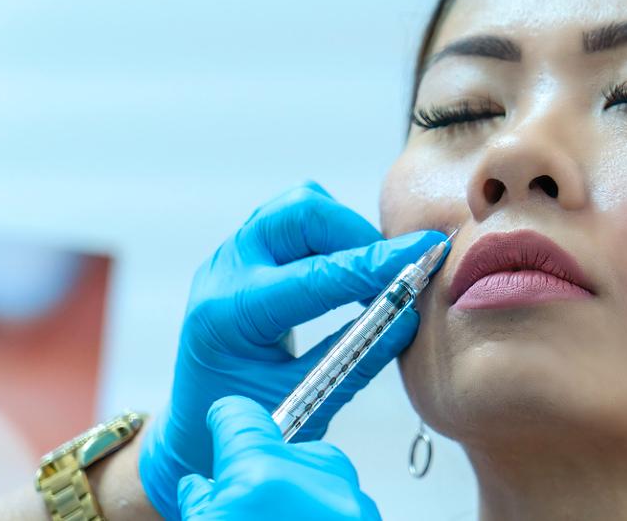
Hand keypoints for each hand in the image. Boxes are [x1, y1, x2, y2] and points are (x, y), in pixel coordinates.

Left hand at [139, 182, 442, 518]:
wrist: (200, 420)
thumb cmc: (252, 418)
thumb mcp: (308, 400)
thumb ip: (360, 358)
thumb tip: (409, 317)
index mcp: (230, 317)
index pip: (317, 276)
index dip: (377, 263)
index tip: (426, 254)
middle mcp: (225, 273)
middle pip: (302, 213)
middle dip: (359, 234)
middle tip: (397, 269)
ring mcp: (232, 256)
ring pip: (300, 205)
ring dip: (345, 230)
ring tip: (371, 274)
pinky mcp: (246, 250)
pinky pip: (295, 217)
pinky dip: (332, 233)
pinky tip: (349, 270)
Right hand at [178, 396, 380, 520]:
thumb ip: (202, 496)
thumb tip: (200, 482)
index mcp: (261, 478)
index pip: (240, 416)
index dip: (226, 419)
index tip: (223, 420)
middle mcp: (315, 480)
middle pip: (285, 447)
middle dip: (267, 468)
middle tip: (252, 502)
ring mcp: (351, 501)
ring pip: (320, 473)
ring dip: (302, 493)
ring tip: (282, 519)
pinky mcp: (372, 515)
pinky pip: (345, 498)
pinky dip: (327, 509)